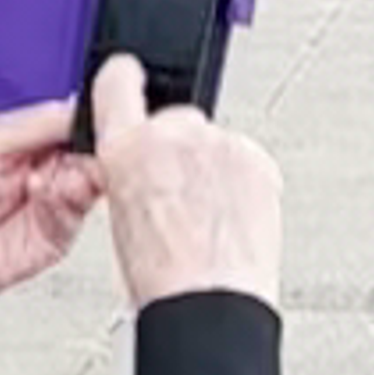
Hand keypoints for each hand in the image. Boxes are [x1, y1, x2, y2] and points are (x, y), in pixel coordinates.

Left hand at [0, 99, 101, 334]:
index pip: (69, 119)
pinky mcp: (55, 237)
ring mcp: (49, 202)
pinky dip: (69, 202)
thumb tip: (81, 106)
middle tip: (83, 147)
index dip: (88, 116)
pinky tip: (47, 196)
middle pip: (89, 149)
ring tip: (52, 178)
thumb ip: (36, 123)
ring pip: (92, 181)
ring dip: (80, 175)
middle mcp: (38, 167)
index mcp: (20, 137)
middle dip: (90, 146)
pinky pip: (78, 213)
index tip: (102, 114)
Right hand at [93, 52, 284, 310]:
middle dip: (180, 150)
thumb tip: (148, 170)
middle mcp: (172, 134)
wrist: (209, 301)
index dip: (124, 77)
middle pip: (175, 120)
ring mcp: (219, 145)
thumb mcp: (120, 215)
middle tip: (182, 200)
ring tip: (208, 222)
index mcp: (124, 147)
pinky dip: (243, 184)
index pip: (116, 81)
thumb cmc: (163, 276)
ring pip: (214, 144)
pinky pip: (246, 161)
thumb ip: (133, 173)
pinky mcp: (257, 159)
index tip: (130, 73)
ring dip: (213, 171)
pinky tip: (230, 220)